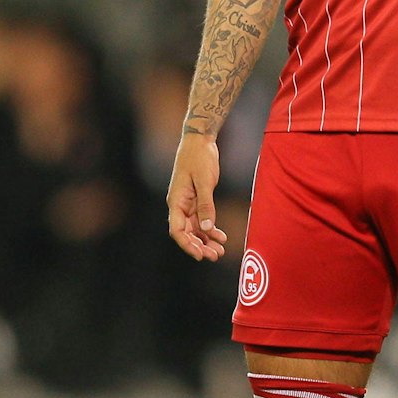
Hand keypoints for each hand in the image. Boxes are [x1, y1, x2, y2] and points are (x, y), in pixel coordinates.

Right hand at [168, 130, 228, 261]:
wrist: (199, 141)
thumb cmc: (199, 158)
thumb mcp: (204, 181)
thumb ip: (206, 205)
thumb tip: (206, 228)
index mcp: (176, 201)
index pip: (177, 230)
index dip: (187, 244)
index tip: (200, 255)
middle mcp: (179, 205)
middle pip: (186, 233)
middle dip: (199, 246)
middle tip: (215, 256)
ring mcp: (188, 203)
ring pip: (195, 228)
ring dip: (206, 240)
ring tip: (220, 251)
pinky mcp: (197, 199)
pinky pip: (202, 219)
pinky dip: (210, 229)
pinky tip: (221, 236)